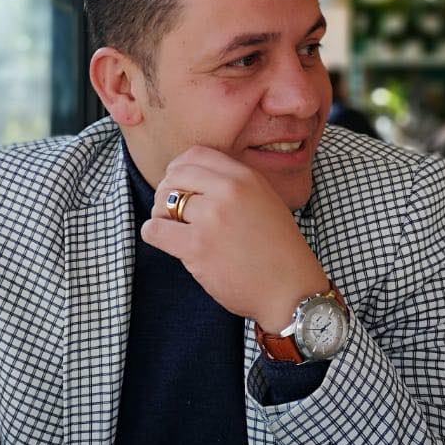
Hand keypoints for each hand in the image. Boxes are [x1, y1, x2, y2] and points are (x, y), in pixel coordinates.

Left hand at [142, 145, 328, 331]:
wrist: (290, 290)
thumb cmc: (278, 251)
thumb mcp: (266, 202)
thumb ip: (236, 185)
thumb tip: (196, 178)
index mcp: (246, 177)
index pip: (196, 154)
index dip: (179, 168)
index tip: (179, 184)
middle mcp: (229, 191)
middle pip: (175, 175)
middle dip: (166, 191)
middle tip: (172, 211)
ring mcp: (212, 218)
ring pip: (163, 201)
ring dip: (161, 214)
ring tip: (173, 228)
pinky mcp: (198, 247)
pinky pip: (155, 229)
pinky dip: (153, 233)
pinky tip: (165, 240)